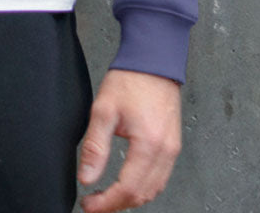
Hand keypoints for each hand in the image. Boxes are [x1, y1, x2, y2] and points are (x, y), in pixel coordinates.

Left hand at [78, 69, 181, 210]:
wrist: (152, 60)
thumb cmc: (130, 79)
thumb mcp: (103, 110)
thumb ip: (95, 147)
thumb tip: (87, 177)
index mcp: (149, 144)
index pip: (128, 189)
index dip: (106, 203)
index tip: (89, 205)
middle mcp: (166, 151)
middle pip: (143, 195)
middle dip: (117, 204)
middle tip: (95, 204)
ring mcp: (172, 149)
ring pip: (154, 190)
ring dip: (130, 198)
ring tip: (107, 197)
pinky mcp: (173, 145)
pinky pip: (160, 177)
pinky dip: (143, 187)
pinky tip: (127, 184)